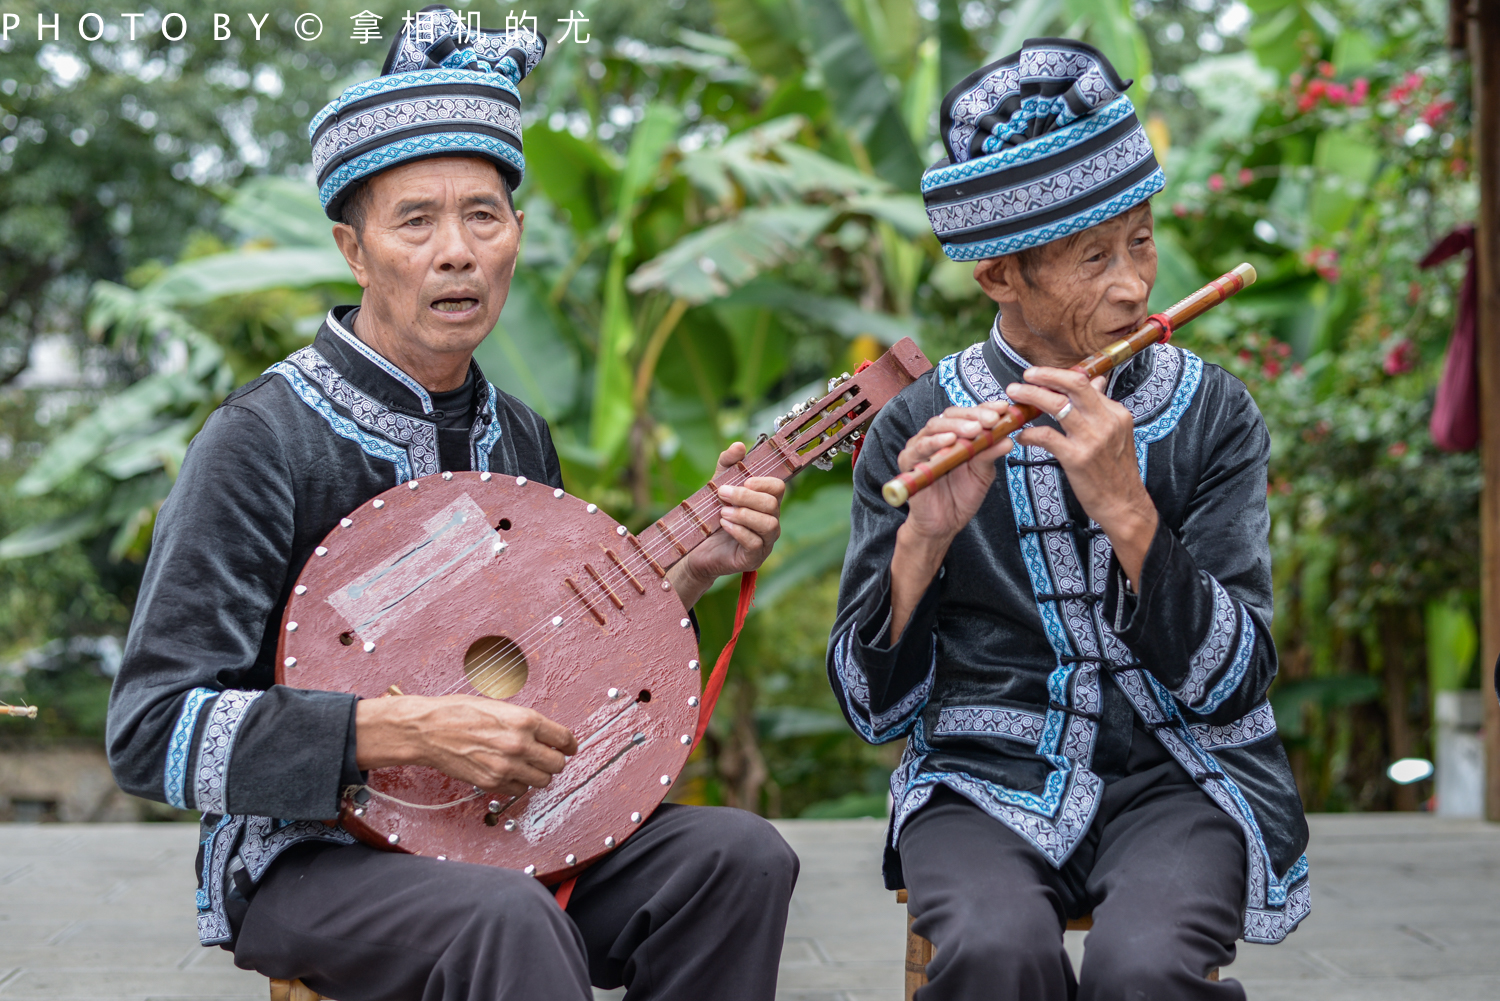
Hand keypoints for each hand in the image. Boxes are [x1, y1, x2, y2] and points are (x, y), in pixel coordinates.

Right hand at [355, 694, 578, 796]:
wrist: (428, 730)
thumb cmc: (458, 713)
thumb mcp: (500, 707)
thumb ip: (525, 722)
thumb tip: (544, 734)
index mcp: (524, 720)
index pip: (564, 738)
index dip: (570, 744)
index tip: (569, 747)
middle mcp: (519, 744)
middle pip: (557, 764)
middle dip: (554, 760)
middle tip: (547, 756)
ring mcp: (506, 766)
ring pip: (542, 781)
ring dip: (538, 774)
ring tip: (527, 765)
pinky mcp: (492, 782)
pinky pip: (520, 790)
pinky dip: (519, 784)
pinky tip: (510, 773)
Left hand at [668, 442, 784, 607]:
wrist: (696, 548)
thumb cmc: (712, 516)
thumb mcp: (717, 485)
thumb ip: (727, 464)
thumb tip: (739, 446)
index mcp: (765, 503)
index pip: (778, 488)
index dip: (763, 482)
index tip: (744, 481)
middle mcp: (771, 521)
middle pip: (772, 505)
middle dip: (746, 497)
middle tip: (722, 493)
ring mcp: (765, 542)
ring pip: (768, 525)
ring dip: (743, 514)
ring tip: (722, 512)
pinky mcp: (754, 558)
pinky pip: (755, 543)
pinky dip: (739, 531)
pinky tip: (724, 525)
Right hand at [898, 402, 1015, 544]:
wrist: (944, 524)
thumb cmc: (961, 497)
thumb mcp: (982, 473)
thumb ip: (990, 454)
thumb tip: (1008, 439)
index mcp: (956, 435)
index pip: (968, 415)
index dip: (985, 409)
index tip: (1003, 409)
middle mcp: (937, 437)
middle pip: (951, 415)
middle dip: (973, 415)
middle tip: (991, 420)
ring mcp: (921, 446)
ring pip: (936, 426)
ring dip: (956, 425)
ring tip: (974, 429)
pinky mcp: (909, 461)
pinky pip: (920, 447)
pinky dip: (935, 441)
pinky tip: (950, 440)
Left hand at [1006, 367, 1157, 586]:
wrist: (1124, 505)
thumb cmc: (1115, 471)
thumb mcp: (1116, 433)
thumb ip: (1102, 407)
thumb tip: (1096, 381)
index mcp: (1115, 413)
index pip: (1084, 383)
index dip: (1058, 376)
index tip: (1041, 375)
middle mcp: (1105, 421)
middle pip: (1073, 384)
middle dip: (1045, 375)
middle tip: (1025, 375)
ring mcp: (1091, 439)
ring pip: (1056, 405)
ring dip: (1031, 396)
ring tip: (1014, 395)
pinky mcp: (1077, 457)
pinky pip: (1046, 436)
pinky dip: (1029, 432)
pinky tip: (1021, 435)